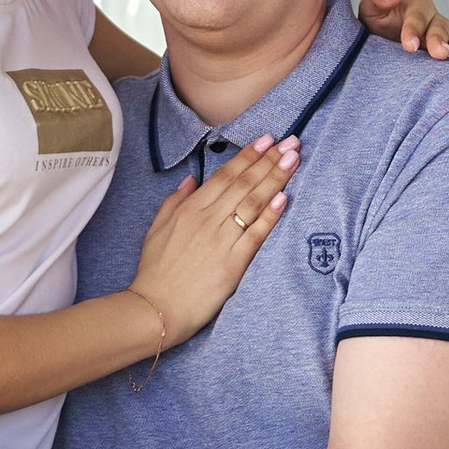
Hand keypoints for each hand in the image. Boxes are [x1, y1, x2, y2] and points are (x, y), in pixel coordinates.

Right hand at [131, 135, 295, 344]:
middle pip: (244, 183)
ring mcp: (221, 240)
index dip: (248, 155)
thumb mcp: (157, 228)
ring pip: (252, 202)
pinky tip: (284, 197)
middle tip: (291, 142)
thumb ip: (175, 200)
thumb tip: (191, 179)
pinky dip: (270, 215)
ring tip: (293, 160)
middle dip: (270, 160)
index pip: (225, 175)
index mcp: (189, 209)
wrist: (156, 308)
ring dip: (275, 179)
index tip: (267, 139)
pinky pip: (255, 234)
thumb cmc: (155, 271)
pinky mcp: (232, 263)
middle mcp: (207, 219)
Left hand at [358, 0, 448, 60]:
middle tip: (440, 54)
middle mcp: (435, 21)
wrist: (380, 43)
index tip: (409, 46)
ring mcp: (444, 40)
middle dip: (440, 41)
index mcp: (418, 7)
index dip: (413, 30)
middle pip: (440, 29)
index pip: (417, 18)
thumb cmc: (376, 22)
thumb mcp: (370, 7)